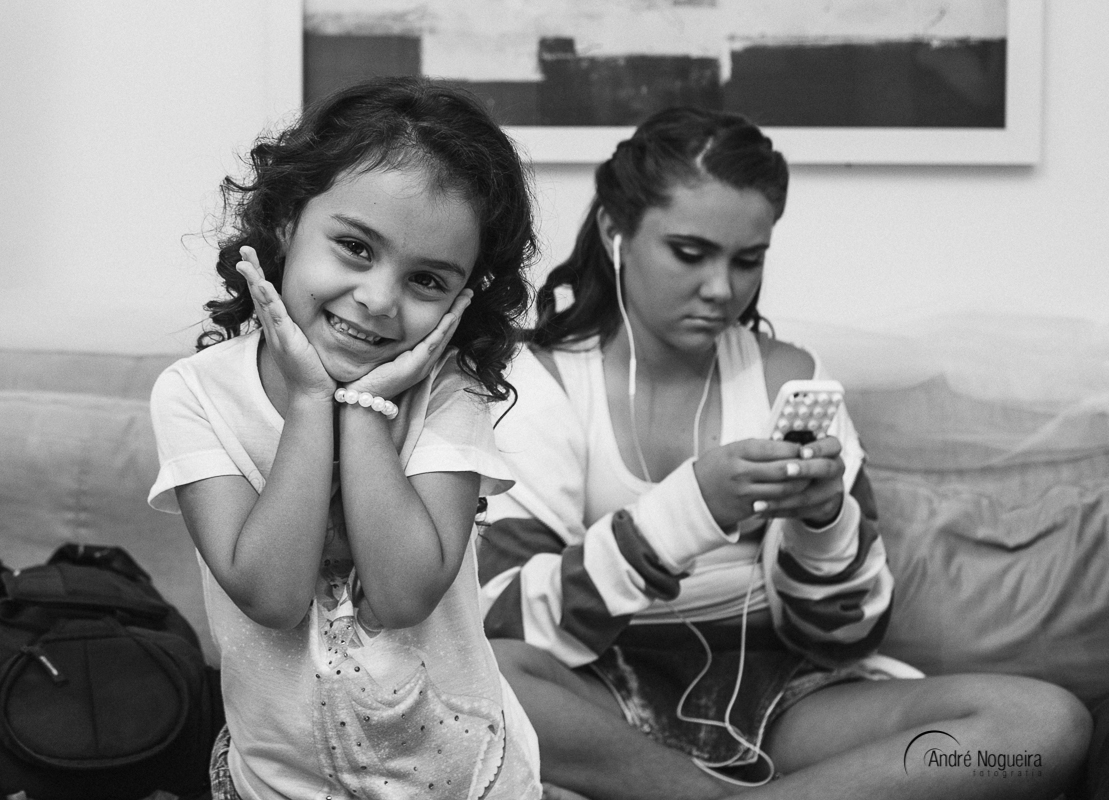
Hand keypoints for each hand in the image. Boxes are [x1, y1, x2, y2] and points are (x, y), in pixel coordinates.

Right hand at [236, 246, 334, 401]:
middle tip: (243, 250)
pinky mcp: (288, 341)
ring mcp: (279, 334)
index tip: (250, 256)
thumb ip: (302, 326)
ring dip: (255, 281)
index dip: (257, 276)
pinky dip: (270, 300)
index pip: (264, 296)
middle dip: (251, 271)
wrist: (312, 394)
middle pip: (258, 294)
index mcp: (277, 326)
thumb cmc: (312, 369)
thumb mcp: (305, 341)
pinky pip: (278, 317)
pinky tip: (264, 285)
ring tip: (246, 262)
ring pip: (263, 302)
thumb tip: (314, 311)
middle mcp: (273, 328)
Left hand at [345, 289, 472, 398]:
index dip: (451, 315)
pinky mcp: (413, 367)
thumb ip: (392, 342)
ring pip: (443, 335)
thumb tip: (389, 323)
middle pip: (447, 332)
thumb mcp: (385, 355)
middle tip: (468, 293)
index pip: (440, 332)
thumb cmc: (370, 377)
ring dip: (455, 316)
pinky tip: (450, 316)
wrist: (364, 399)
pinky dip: (442, 329)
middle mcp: (426, 362)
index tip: (459, 298)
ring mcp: (422, 365)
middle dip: (459, 311)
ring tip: (465, 300)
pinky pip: (432, 344)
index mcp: (421, 359)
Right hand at [692, 436, 844, 528]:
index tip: (803, 447)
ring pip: (784, 489)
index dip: (793, 448)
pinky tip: (797, 492)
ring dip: (801, 484)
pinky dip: (790, 498)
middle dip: (802, 466)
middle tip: (814, 463)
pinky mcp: (748, 508)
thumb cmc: (716, 467)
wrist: (696, 495)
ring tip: (809, 478)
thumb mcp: (731, 449)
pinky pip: (776, 503)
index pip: (773, 448)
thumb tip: (786, 443)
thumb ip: (756, 447)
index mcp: (737, 452)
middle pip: (782, 470)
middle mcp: (741, 472)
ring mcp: (745, 492)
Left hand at [757, 436, 845, 526]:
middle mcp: (836, 469)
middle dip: (804, 470)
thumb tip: (770, 440)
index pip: (832, 445)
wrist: (816, 486)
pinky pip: (799, 511)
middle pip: (826, 469)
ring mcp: (831, 491)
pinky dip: (778, 511)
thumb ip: (789, 443)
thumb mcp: (798, 447)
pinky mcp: (823, 508)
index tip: (802, 451)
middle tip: (785, 471)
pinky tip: (760, 510)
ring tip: (758, 501)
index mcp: (831, 450)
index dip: (818, 448)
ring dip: (781, 499)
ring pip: (808, 496)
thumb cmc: (798, 458)